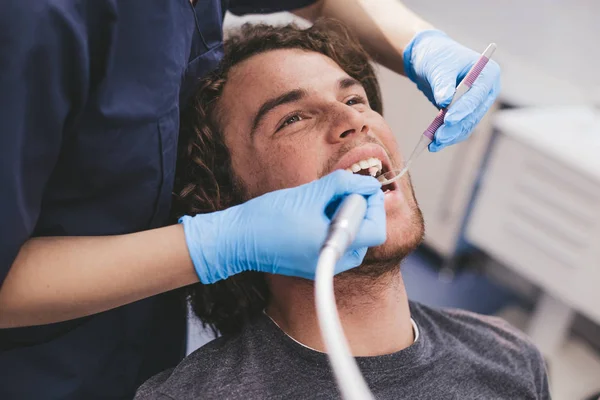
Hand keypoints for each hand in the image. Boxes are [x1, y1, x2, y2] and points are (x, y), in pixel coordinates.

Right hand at [180, 171, 386, 282]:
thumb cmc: (270, 217)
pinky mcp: (317, 264)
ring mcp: (326, 266)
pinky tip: (314, 214)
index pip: (376, 228)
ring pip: (353, 236)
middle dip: (358, 208)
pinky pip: (338, 243)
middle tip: (337, 193)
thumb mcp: (312, 192)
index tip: (359, 187)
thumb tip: (369, 183)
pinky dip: (333, 225)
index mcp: (336, 249)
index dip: (372, 203)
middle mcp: (335, 264)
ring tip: (321, 203)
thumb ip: (346, 184)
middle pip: (367, 233)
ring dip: (345, 215)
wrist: (239, 238)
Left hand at [403, 30, 500, 151]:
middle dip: (455, 127)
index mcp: (488, 73)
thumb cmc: (437, 57)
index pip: (478, 95)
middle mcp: (487, 91)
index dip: (464, 109)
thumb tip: (445, 101)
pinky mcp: (466, 114)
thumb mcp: (439, 66)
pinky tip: (434, 144)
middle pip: (474, 114)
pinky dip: (447, 137)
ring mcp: (477, 104)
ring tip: (433, 144)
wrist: (430, 59)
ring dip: (450, 136)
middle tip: (438, 137)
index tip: (448, 120)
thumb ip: (442, 83)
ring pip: (466, 125)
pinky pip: (459, 129)